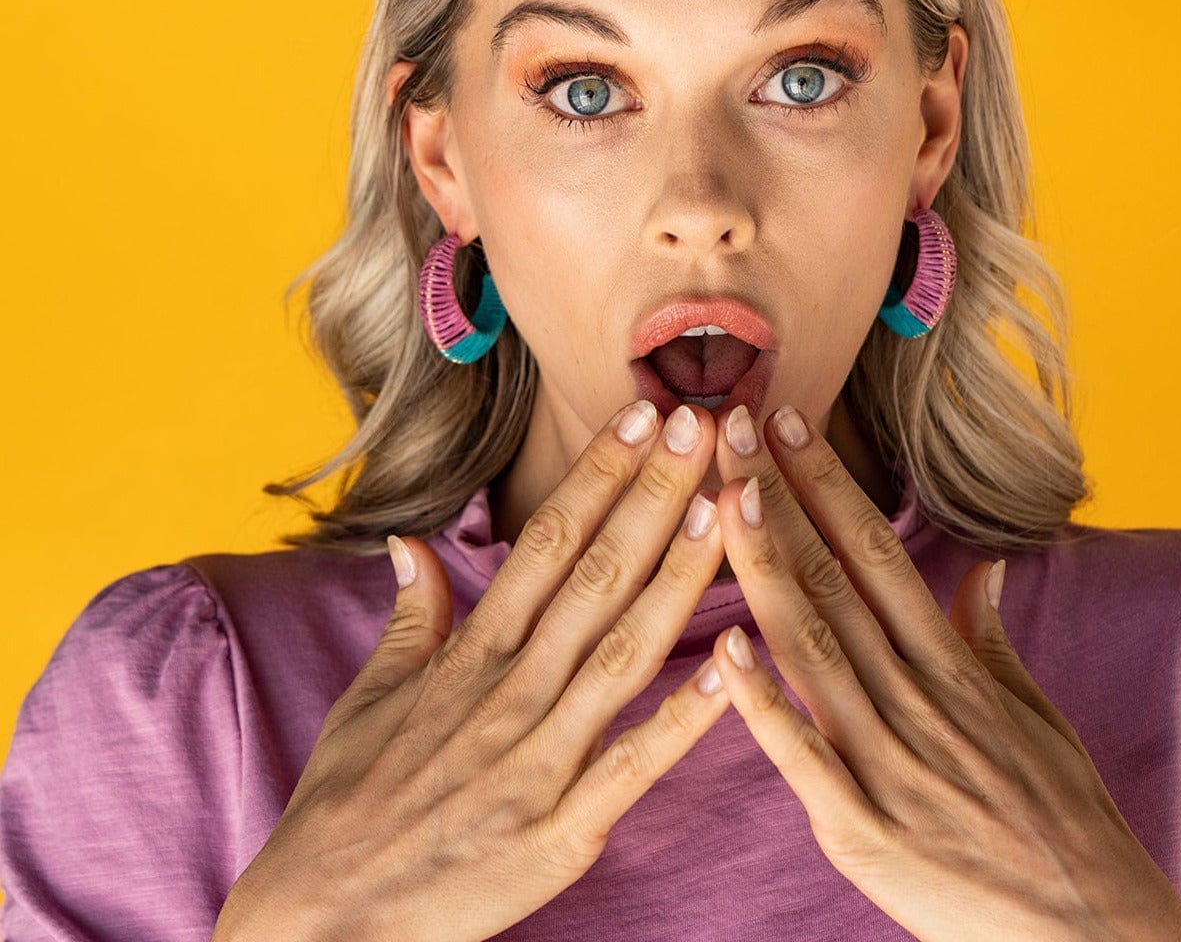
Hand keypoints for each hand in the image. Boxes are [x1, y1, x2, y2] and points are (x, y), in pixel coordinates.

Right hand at [213, 399, 730, 941]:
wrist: (320, 924)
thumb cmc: (347, 805)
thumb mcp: (366, 697)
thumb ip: (409, 615)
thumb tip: (410, 542)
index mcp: (470, 655)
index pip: (545, 540)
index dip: (599, 474)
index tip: (642, 415)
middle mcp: (509, 692)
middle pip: (596, 575)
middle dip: (654, 496)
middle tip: (701, 424)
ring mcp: (538, 761)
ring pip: (624, 651)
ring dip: (679, 579)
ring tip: (726, 510)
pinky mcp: (560, 834)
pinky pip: (633, 768)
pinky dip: (684, 723)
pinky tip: (733, 674)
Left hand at [702, 403, 1180, 941]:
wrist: (1090, 935)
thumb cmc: (1060, 817)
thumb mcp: (1035, 713)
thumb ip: (992, 637)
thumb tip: (984, 568)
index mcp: (950, 666)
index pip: (876, 552)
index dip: (828, 484)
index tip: (788, 427)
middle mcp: (915, 699)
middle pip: (832, 580)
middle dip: (776, 500)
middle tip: (731, 429)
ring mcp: (887, 763)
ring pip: (811, 648)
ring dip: (762, 570)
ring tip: (720, 498)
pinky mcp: (862, 830)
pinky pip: (804, 757)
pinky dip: (764, 706)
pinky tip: (725, 651)